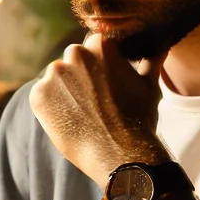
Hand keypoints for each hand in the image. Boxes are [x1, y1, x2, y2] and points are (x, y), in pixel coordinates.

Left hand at [29, 33, 167, 187]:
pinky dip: (50, 108)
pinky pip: (42, 97)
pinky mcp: (38, 95)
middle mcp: (74, 54)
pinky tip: (69, 122)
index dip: (99, 67)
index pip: (93, 47)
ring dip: (64, 92)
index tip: (106, 85)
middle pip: (73, 61)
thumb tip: (161, 45)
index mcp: (100, 45)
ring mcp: (54, 74)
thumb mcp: (149, 85)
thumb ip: (151, 60)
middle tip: (94, 103)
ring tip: (82, 114)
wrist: (120, 153)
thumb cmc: (138, 120)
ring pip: (56, 79)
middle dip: (80, 77)